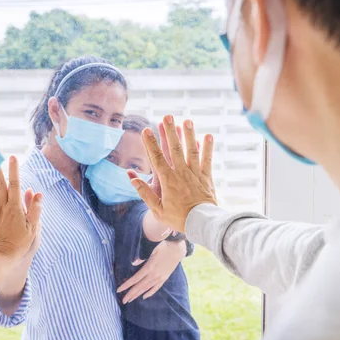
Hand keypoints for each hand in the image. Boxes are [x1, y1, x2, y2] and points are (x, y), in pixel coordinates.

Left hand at [0, 156, 42, 263]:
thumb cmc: (19, 244)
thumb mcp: (33, 228)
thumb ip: (35, 209)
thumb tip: (36, 192)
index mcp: (15, 208)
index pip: (15, 184)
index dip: (14, 169)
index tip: (13, 157)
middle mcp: (2, 208)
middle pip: (0, 186)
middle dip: (1, 173)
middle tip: (1, 163)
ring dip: (1, 192)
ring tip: (6, 194)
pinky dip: (1, 215)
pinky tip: (4, 227)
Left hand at [117, 240, 186, 302]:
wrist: (177, 249)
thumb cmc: (163, 246)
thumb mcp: (151, 249)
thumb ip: (141, 257)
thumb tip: (133, 263)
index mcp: (149, 268)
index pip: (135, 279)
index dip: (126, 285)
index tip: (119, 290)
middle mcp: (154, 275)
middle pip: (139, 287)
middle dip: (130, 294)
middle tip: (123, 301)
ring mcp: (160, 278)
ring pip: (146, 289)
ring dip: (138, 294)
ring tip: (130, 300)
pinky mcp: (164, 278)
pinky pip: (156, 288)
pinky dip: (149, 293)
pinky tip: (144, 296)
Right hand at [128, 115, 216, 232]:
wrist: (202, 223)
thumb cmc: (178, 218)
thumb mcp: (157, 209)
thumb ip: (144, 192)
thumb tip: (132, 178)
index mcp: (167, 180)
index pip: (157, 157)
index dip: (150, 143)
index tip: (146, 130)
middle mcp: (181, 173)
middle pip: (174, 148)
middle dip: (170, 131)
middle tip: (167, 116)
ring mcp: (195, 174)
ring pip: (191, 150)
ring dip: (189, 135)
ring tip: (187, 121)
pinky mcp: (206, 177)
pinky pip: (207, 160)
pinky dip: (208, 148)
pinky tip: (208, 136)